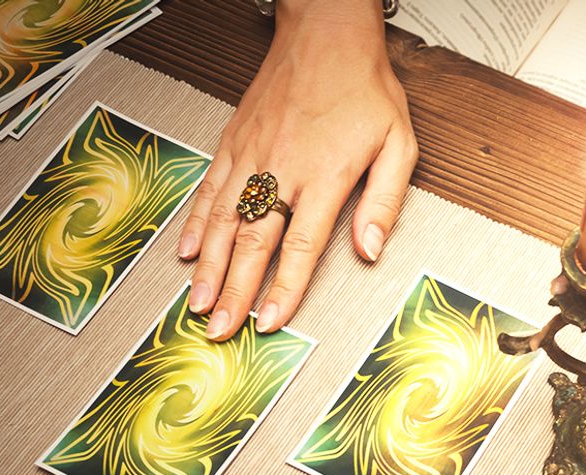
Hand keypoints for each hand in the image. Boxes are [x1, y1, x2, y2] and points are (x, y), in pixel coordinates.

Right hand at [176, 0, 417, 340]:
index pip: (300, 247)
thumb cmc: (363, 88)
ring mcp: (251, 156)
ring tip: (197, 302)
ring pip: (223, 222)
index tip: (269, 322)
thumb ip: (384, 201)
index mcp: (324, 177)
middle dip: (234, 293)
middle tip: (220, 329)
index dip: (282, 290)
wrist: (326, 35)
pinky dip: (195, 223)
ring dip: (209, 267)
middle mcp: (281, 169)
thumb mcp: (397, 144)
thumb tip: (370, 249)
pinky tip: (188, 251)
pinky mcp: (233, 142)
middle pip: (253, 244)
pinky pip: (208, 189)